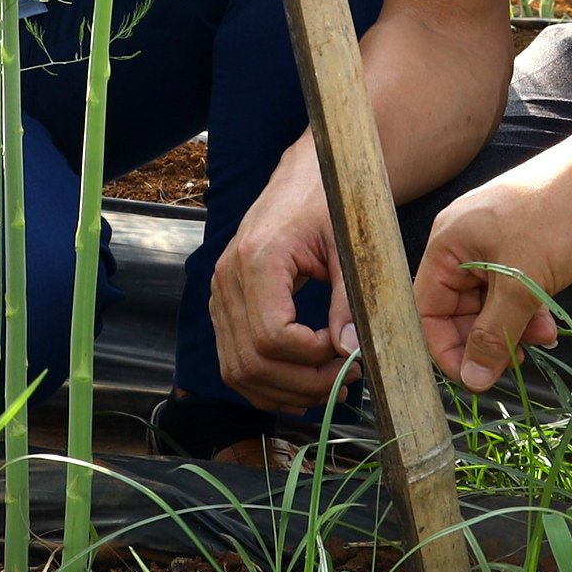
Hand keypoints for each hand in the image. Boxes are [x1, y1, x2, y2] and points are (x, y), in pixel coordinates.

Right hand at [211, 147, 349, 412]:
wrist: (304, 180)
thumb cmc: (328, 206)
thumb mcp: (348, 248)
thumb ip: (348, 301)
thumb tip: (350, 351)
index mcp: (257, 259)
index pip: (271, 335)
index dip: (311, 357)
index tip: (346, 352)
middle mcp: (228, 280)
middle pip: (252, 361)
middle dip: (303, 383)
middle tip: (345, 379)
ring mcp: (220, 296)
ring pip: (238, 371)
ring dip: (285, 391)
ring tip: (328, 386)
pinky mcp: (224, 308)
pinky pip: (234, 364)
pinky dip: (265, 386)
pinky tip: (300, 389)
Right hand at [411, 154, 571, 393]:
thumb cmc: (555, 220)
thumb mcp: (519, 285)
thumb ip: (493, 335)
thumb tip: (472, 379)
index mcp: (448, 244)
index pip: (428, 309)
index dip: (446, 347)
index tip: (473, 377)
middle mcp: (466, 244)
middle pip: (460, 310)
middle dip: (487, 339)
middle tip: (514, 363)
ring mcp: (497, 245)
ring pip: (492, 305)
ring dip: (513, 329)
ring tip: (541, 341)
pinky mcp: (527, 249)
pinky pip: (516, 292)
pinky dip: (530, 312)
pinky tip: (550, 326)